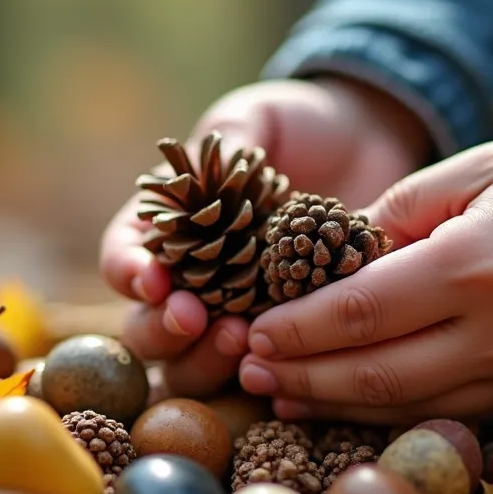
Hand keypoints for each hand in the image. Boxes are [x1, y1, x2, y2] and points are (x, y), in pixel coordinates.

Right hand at [99, 77, 430, 396]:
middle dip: (161, 329)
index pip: (123, 257)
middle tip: (194, 317)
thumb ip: (228, 136)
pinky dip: (259, 376)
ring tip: (239, 337)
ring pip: (189, 367)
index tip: (153, 280)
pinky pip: (255, 376)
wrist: (369, 148)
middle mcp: (189, 280)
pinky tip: (281, 361)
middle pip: (144, 327)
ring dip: (203, 361)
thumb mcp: (260, 117)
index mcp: (166, 226)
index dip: (128, 272)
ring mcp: (233, 317)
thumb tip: (202, 160)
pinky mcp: (280, 340)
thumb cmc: (301, 128)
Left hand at [237, 136, 492, 422]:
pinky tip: (346, 404)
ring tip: (279, 394)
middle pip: (377, 375)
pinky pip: (450, 412)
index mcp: (476, 265)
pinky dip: (391, 412)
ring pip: (410, 406)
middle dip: (303, 376)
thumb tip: (327, 259)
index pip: (360, 313)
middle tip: (247, 372)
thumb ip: (393, 214)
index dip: (298, 328)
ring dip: (336, 405)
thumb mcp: (469, 171)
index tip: (253, 330)